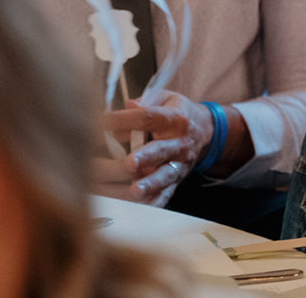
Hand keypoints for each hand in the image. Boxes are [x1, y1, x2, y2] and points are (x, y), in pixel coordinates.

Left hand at [96, 90, 211, 206]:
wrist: (205, 131)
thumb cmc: (176, 113)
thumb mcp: (164, 99)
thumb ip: (145, 102)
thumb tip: (126, 108)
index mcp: (174, 118)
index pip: (148, 117)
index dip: (124, 120)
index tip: (100, 122)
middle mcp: (179, 142)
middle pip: (161, 150)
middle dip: (145, 157)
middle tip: (128, 164)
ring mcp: (179, 164)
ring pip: (165, 175)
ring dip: (150, 184)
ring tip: (135, 191)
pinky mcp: (176, 181)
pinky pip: (165, 194)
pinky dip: (153, 203)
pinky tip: (139, 208)